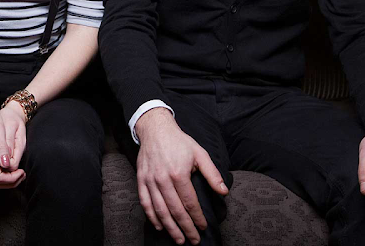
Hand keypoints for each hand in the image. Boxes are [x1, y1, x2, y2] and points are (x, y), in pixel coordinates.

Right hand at [134, 108, 227, 244]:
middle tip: (193, 240)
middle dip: (186, 228)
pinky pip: (145, 202)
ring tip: (178, 239)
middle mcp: (163, 179)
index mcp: (179, 173)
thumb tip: (223, 192)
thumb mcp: (200, 154)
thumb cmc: (179, 142)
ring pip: (160, 210)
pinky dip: (151, 217)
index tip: (203, 227)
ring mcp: (150, 181)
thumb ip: (213, 174)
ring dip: (170, 227)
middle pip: (175, 210)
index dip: (197, 217)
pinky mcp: (141, 180)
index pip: (190, 202)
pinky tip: (159, 226)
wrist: (155, 130)